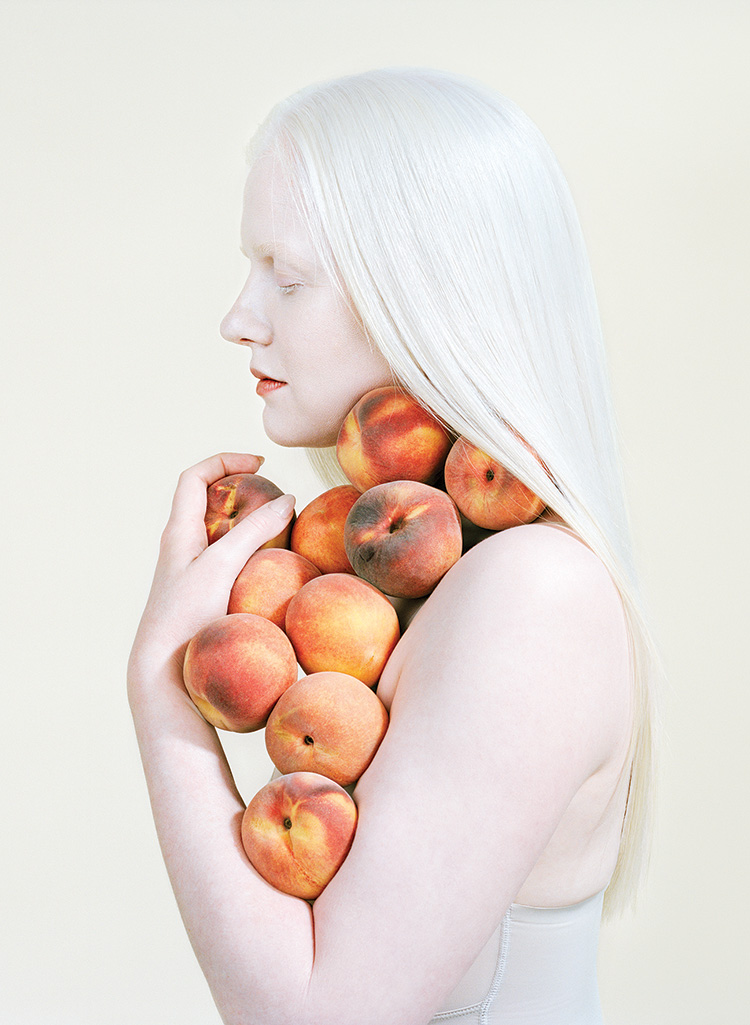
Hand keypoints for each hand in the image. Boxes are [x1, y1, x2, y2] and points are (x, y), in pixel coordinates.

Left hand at [127, 452, 295, 684]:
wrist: (163, 670)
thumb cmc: (186, 615)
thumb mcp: (222, 566)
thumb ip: (254, 531)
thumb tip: (288, 499)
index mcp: (178, 530)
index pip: (194, 476)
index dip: (225, 461)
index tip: (260, 463)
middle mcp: (181, 546)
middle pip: (209, 502)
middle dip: (244, 491)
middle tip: (275, 496)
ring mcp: (192, 571)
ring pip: (222, 534)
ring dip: (250, 525)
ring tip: (282, 530)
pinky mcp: (203, 594)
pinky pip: (229, 562)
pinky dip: (252, 555)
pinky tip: (275, 569)